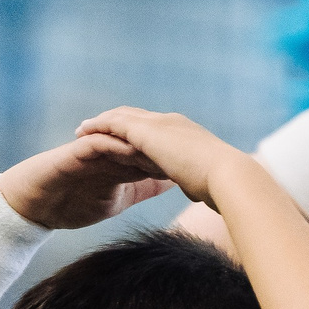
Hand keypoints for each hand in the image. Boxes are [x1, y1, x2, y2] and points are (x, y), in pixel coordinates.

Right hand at [0, 131, 173, 228]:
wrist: (36, 208)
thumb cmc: (73, 203)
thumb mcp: (118, 200)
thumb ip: (143, 188)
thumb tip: (173, 184)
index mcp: (122, 162)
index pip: (153, 157)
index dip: (175, 163)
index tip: (198, 172)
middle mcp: (111, 151)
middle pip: (142, 146)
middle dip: (165, 151)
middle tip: (189, 157)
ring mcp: (94, 149)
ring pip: (123, 141)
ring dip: (143, 145)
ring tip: (165, 151)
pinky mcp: (75, 152)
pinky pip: (97, 144)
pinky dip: (113, 146)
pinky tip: (128, 151)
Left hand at [69, 107, 242, 207]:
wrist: (227, 176)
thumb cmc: (223, 186)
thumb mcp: (206, 182)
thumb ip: (197, 181)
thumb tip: (199, 192)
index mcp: (186, 134)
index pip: (157, 128)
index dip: (138, 132)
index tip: (123, 140)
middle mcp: (171, 122)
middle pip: (136, 116)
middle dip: (116, 121)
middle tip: (96, 128)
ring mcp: (158, 124)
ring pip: (121, 116)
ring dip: (101, 122)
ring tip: (82, 130)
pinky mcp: (145, 132)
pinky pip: (113, 124)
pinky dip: (97, 127)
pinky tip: (82, 134)